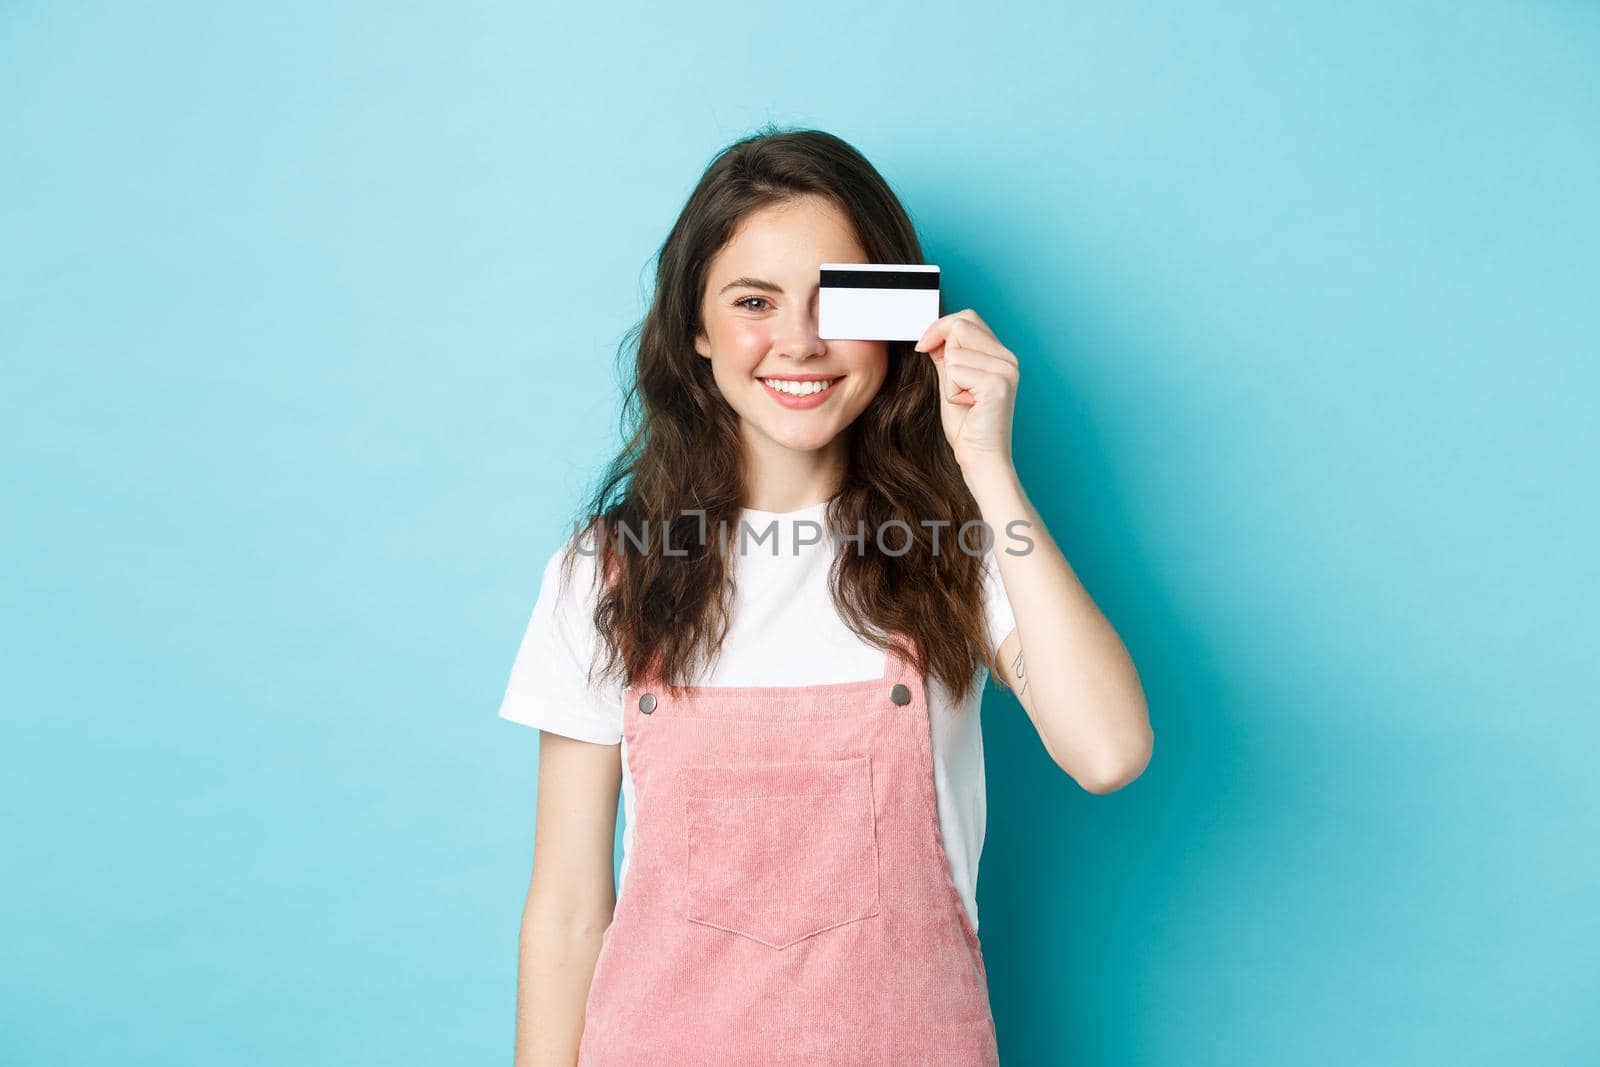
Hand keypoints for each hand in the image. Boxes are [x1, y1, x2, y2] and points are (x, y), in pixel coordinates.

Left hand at [913, 308, 1019, 475]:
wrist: (980, 459)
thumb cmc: (966, 426)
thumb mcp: (951, 382)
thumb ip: (946, 356)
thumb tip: (932, 334)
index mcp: (1001, 355)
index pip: (967, 318)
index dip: (940, 328)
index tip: (924, 346)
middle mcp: (1008, 359)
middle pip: (960, 326)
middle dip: (942, 349)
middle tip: (948, 380)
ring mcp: (1006, 370)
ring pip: (954, 352)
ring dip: (948, 379)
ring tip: (963, 399)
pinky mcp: (997, 385)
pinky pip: (955, 371)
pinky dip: (951, 391)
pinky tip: (967, 406)